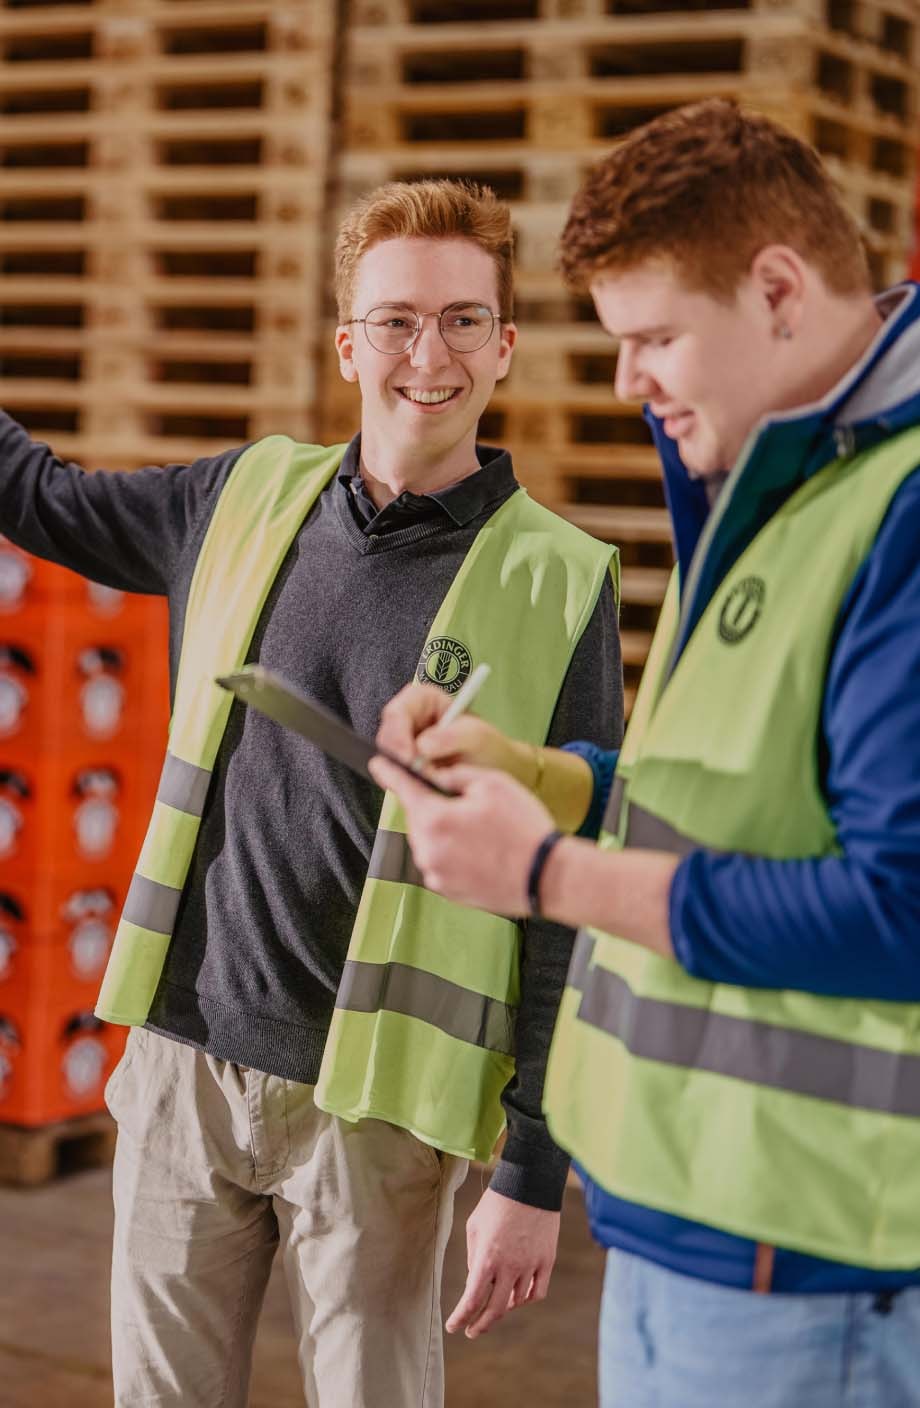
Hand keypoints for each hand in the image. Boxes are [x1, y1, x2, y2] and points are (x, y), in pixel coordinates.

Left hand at [367, 759, 558, 914]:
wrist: (546, 876)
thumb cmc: (524, 831)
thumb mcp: (493, 783)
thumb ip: (455, 774)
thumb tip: (436, 776)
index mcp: (434, 819)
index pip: (403, 789)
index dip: (390, 773)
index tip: (379, 765)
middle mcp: (427, 850)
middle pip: (419, 817)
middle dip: (438, 808)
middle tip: (474, 808)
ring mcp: (436, 875)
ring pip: (431, 841)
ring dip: (448, 832)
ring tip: (485, 834)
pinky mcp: (447, 891)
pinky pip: (442, 862)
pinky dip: (455, 854)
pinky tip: (483, 852)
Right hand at [377, 683, 530, 780]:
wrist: (494, 769)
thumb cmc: (487, 747)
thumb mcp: (476, 736)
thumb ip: (451, 737)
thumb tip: (422, 745)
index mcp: (423, 699)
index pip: (397, 713)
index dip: (398, 735)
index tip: (410, 757)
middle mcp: (409, 718)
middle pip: (387, 737)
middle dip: (399, 758)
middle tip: (419, 775)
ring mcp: (405, 743)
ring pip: (387, 758)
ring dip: (404, 773)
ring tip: (431, 781)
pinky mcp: (405, 765)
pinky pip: (394, 774)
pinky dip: (407, 782)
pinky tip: (426, 786)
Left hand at [446, 1188, 559, 1338]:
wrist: (530, 1183)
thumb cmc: (496, 1203)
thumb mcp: (474, 1226)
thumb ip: (473, 1257)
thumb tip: (476, 1281)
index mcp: (486, 1258)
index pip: (472, 1300)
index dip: (461, 1317)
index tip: (454, 1326)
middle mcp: (509, 1267)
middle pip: (494, 1310)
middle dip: (480, 1325)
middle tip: (471, 1331)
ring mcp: (530, 1265)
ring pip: (516, 1302)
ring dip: (503, 1308)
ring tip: (494, 1306)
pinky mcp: (546, 1261)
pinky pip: (537, 1292)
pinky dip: (526, 1299)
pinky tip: (518, 1298)